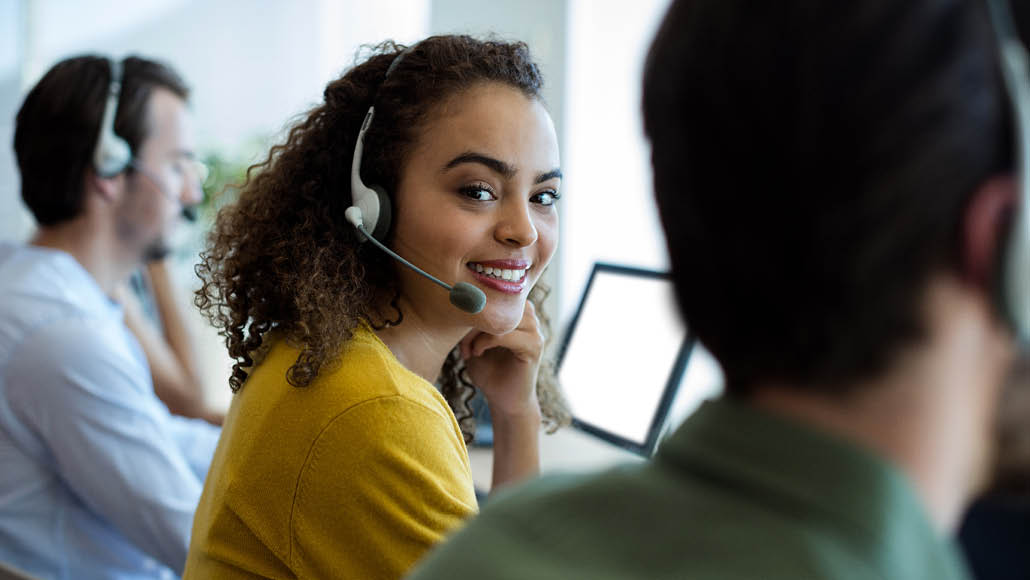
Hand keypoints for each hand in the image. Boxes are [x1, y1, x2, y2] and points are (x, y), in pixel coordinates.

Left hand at [459, 300, 543, 418]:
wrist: (505, 402)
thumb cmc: (489, 372)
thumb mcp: (474, 343)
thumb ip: (471, 324)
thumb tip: (459, 304)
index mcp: (517, 313)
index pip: (493, 295)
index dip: (472, 310)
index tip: (457, 331)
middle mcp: (529, 318)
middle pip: (497, 304)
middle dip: (474, 321)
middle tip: (462, 343)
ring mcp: (534, 331)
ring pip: (501, 317)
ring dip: (479, 332)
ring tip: (470, 349)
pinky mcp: (534, 347)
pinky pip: (507, 334)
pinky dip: (486, 342)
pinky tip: (477, 353)